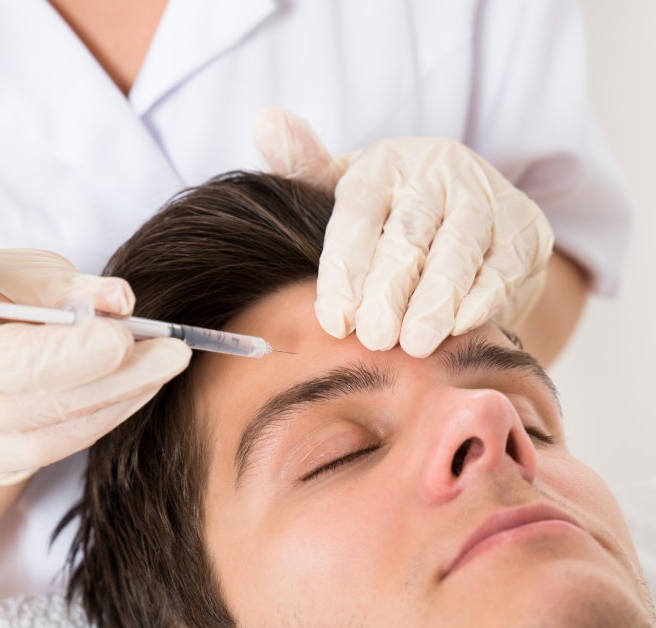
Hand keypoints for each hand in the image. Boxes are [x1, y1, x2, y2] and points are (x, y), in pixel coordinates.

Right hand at [0, 249, 190, 484]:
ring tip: (167, 361)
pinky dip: (108, 413)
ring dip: (116, 393)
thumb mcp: (14, 274)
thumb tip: (120, 299)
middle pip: (10, 388)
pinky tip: (144, 386)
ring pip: (40, 425)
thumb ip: (61, 286)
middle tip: (165, 345)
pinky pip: (56, 445)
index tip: (19, 305)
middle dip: (97, 367)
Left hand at [252, 108, 553, 356]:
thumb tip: (265, 122)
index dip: (345, 268)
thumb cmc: (391, 214)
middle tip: (374, 337)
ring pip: (458, 250)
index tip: (335, 319)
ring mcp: (486, 197)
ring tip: (415, 343)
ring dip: (436, 300)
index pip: (358, 213)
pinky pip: (503, 265)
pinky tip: (459, 326)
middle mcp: (438, 171)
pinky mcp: (525, 229)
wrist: (466, 217)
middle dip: (390, 290)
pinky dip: (482, 298)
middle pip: (409, 234)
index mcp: (385, 164)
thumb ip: (305, 167)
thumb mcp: (346, 189)